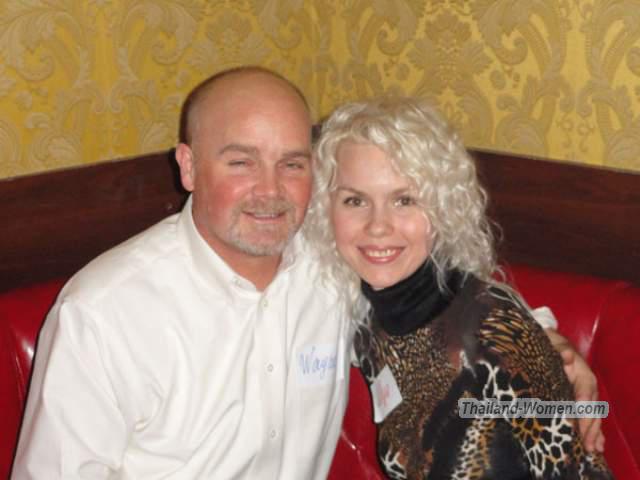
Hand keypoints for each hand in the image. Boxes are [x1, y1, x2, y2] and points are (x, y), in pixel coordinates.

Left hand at [545, 328, 604, 452]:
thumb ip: (559, 349)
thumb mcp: (551, 341)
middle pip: (592, 406)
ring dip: (593, 433)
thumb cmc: (548, 343)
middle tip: (586, 444)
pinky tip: (596, 445)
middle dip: (589, 426)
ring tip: (592, 449)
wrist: (549, 342)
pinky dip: (593, 431)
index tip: (580, 416)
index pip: (586, 389)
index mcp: (581, 370)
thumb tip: (567, 357)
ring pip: (592, 414)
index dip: (584, 403)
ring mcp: (584, 393)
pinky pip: (588, 416)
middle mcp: (586, 384)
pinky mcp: (579, 400)